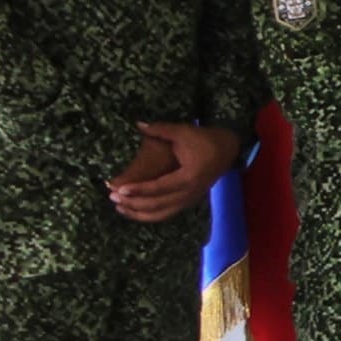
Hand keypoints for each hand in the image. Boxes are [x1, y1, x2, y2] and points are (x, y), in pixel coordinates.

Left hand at [109, 123, 239, 222]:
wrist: (227, 149)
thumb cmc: (205, 139)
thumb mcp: (184, 132)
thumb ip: (161, 130)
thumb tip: (138, 124)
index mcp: (189, 177)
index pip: (160, 188)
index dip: (139, 189)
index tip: (120, 188)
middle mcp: (189, 193)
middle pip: (158, 204)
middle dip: (133, 203)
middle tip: (112, 196)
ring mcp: (189, 200)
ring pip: (161, 214)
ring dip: (138, 213)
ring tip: (118, 207)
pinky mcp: (187, 202)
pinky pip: (166, 214)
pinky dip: (148, 215)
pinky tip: (132, 211)